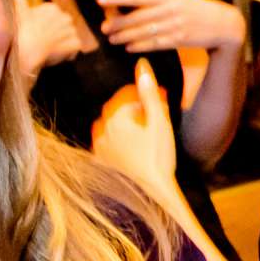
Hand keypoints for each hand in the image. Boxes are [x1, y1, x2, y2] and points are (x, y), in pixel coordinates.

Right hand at [15, 0, 81, 84]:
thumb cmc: (21, 32)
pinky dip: (70, 51)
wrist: (26, 49)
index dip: (49, 24)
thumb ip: (21, 4)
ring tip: (52, 49)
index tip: (41, 32)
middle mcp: (64, 16)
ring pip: (71, 35)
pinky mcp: (75, 43)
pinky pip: (76, 46)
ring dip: (65, 42)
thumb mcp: (19, 14)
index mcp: (52, 8)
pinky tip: (60, 55)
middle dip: (59, 32)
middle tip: (47, 42)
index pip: (55, 15)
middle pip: (65, 24)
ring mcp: (71, 30)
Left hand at [92, 59, 177, 190]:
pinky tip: (133, 150)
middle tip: (155, 118)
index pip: (127, 96)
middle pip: (118, 110)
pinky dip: (117, 141)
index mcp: (115, 117)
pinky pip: (106, 144)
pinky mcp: (100, 163)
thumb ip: (149, 92)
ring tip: (144, 134)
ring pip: (110, 126)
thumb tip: (141, 66)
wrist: (151, 194)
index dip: (145, 97)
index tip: (161, 102)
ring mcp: (99, 148)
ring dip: (126, 125)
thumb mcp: (159, 121)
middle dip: (135, 110)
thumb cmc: (157, 157)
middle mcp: (102, 130)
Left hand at [99, 0, 245, 54]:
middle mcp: (170, 9)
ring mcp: (175, 25)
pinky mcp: (179, 40)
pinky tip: (128, 47)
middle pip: (138, 17)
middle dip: (118, 23)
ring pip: (144, 32)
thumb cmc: (195, 6)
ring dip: (125, 36)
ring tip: (112, 39)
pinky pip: (155, 44)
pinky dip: (140, 46)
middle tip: (102, 27)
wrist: (222, 24)